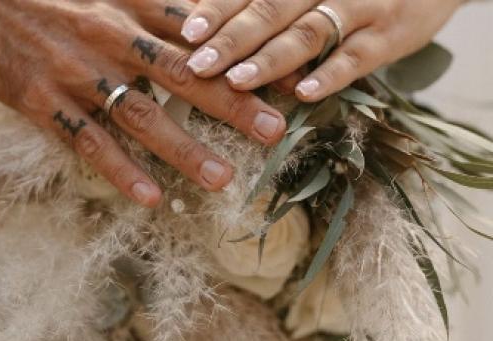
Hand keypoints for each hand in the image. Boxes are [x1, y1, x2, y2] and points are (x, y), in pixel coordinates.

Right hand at [0, 0, 286, 206]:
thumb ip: (156, 9)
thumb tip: (208, 27)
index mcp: (130, 8)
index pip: (201, 36)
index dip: (245, 59)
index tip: (285, 82)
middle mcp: (110, 39)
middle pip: (182, 74)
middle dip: (231, 104)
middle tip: (274, 133)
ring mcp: (76, 73)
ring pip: (140, 114)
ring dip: (183, 148)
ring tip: (222, 178)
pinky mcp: (42, 101)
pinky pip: (87, 141)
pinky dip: (119, 170)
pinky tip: (149, 197)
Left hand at [181, 0, 463, 99]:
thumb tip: (212, 15)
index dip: (217, 10)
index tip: (188, 34)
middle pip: (271, 9)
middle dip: (232, 40)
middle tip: (198, 65)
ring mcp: (360, 7)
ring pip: (308, 34)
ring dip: (271, 60)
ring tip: (237, 82)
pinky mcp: (388, 36)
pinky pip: (356, 58)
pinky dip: (330, 76)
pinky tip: (305, 95)